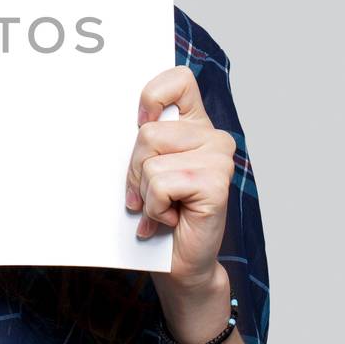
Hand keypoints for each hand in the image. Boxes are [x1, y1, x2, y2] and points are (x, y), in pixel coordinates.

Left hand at [125, 65, 238, 291]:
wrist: (180, 263)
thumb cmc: (160, 214)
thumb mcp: (145, 169)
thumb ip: (144, 141)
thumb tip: (125, 122)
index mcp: (195, 126)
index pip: (179, 80)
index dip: (153, 96)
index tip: (140, 121)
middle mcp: (213, 137)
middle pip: (148, 131)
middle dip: (135, 168)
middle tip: (148, 193)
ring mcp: (219, 158)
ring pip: (151, 159)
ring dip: (145, 191)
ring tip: (162, 207)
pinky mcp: (215, 183)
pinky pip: (160, 183)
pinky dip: (155, 207)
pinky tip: (172, 218)